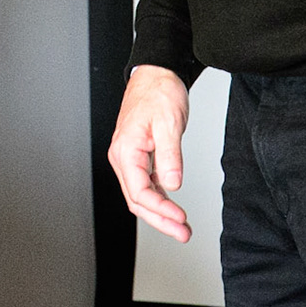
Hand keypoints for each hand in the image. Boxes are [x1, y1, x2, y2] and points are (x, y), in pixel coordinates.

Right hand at [106, 64, 191, 241]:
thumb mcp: (169, 123)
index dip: (160, 210)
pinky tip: (172, 206)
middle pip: (137, 199)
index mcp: (125, 150)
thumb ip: (169, 156)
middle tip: (182, 234)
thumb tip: (172, 186)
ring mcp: (129, 157)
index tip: (180, 218)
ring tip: (181, 227)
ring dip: (160, 213)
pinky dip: (159, 198)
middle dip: (160, 220)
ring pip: (140, 195)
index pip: (139, 191)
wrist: (156, 73)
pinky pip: (145, 184)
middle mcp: (122, 156)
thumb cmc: (159, 92)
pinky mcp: (138, 155)